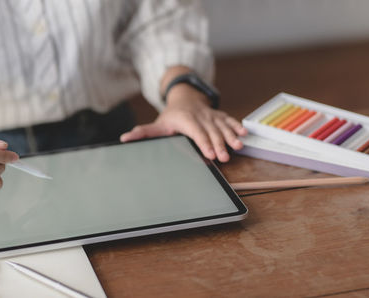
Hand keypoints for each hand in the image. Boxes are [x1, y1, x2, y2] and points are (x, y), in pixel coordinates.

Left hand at [120, 84, 247, 161]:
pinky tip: (244, 134)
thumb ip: (144, 132)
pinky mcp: (219, 116)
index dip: (203, 142)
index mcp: (185, 120)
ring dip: (230, 136)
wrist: (185, 97)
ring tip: (237, 146)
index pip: (195, 132)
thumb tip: (125, 138)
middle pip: (211, 132)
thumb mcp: (157, 123)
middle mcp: (200, 117)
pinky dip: (237, 126)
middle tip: (224, 157)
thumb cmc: (171, 116)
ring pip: (222, 126)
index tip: (209, 152)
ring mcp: (211, 116)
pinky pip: (229, 120)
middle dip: (219, 144)